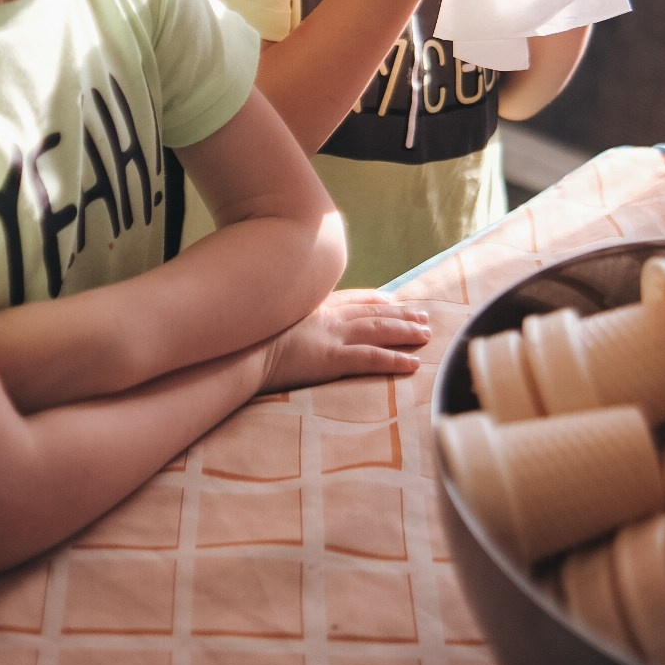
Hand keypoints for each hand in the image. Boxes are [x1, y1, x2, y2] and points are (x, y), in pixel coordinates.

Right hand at [261, 290, 430, 391]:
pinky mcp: (332, 358)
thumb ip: (288, 320)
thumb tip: (291, 329)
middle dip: (401, 315)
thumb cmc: (247, 341)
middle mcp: (327, 317)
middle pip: (373, 313)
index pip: (352, 300)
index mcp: (313, 308)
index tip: (393, 300)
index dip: (375, 300)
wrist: (237, 352)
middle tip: (423, 317)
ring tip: (426, 335)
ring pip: (379, 331)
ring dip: (405, 333)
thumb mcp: (270, 321)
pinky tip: (413, 364)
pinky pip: (371, 359)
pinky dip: (394, 360)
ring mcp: (331, 336)